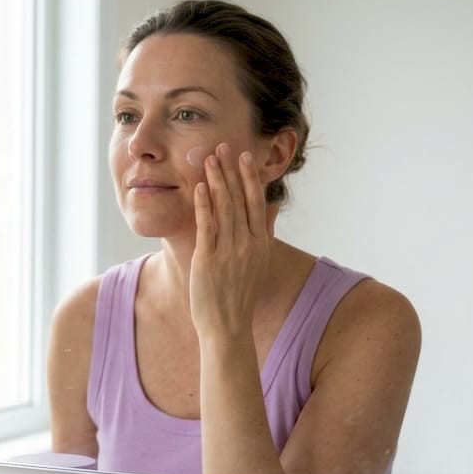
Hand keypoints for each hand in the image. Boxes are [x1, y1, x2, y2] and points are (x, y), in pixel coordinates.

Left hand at [188, 142, 277, 340]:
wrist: (227, 326)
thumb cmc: (239, 294)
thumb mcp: (258, 260)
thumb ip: (265, 230)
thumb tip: (274, 206)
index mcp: (260, 243)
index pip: (255, 202)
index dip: (248, 177)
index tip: (243, 156)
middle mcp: (247, 244)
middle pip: (239, 199)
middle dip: (229, 171)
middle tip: (221, 147)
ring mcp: (229, 251)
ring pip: (223, 208)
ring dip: (216, 181)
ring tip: (208, 160)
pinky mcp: (209, 260)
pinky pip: (207, 226)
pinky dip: (203, 205)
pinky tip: (199, 187)